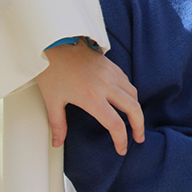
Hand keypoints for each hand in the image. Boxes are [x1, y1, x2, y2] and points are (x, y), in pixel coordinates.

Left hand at [35, 41, 144, 155]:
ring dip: (136, 109)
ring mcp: (111, 74)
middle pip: (133, 108)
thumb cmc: (52, 70)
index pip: (115, 124)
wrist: (55, 42)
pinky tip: (124, 98)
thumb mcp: (52, 100)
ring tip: (133, 119)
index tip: (121, 149)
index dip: (121, 139)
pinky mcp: (111, 65)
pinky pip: (127, 82)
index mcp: (92, 98)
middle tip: (138, 137)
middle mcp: (106, 86)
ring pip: (133, 94)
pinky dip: (130, 93)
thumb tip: (57, 142)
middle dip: (139, 125)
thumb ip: (58, 124)